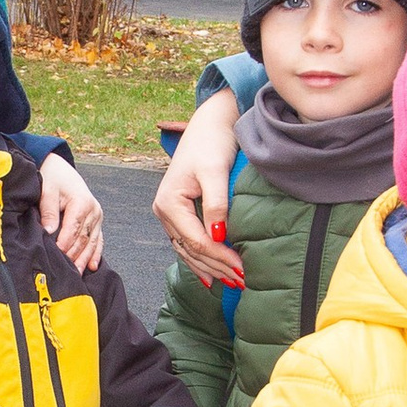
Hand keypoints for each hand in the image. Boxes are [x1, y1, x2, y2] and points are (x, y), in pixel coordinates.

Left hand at [37, 153, 103, 269]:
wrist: (60, 169)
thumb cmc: (53, 179)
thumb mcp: (47, 191)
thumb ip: (49, 212)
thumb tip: (49, 232)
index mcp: (82, 202)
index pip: (73, 230)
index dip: (64, 245)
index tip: (56, 257)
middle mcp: (93, 210)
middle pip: (83, 239)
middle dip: (74, 256)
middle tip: (66, 273)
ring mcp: (97, 216)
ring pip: (92, 242)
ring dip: (84, 259)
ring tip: (77, 274)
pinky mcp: (97, 220)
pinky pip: (98, 239)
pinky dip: (96, 253)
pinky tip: (92, 266)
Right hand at [152, 86, 244, 286]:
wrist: (210, 123)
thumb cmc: (212, 142)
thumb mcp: (215, 172)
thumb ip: (216, 205)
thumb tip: (219, 236)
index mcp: (169, 203)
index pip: (196, 240)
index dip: (220, 257)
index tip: (243, 267)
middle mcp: (163, 211)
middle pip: (191, 249)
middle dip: (217, 266)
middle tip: (242, 282)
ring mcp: (168, 213)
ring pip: (188, 250)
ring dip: (209, 267)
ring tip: (230, 283)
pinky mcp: (178, 212)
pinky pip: (187, 242)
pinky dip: (200, 259)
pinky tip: (210, 275)